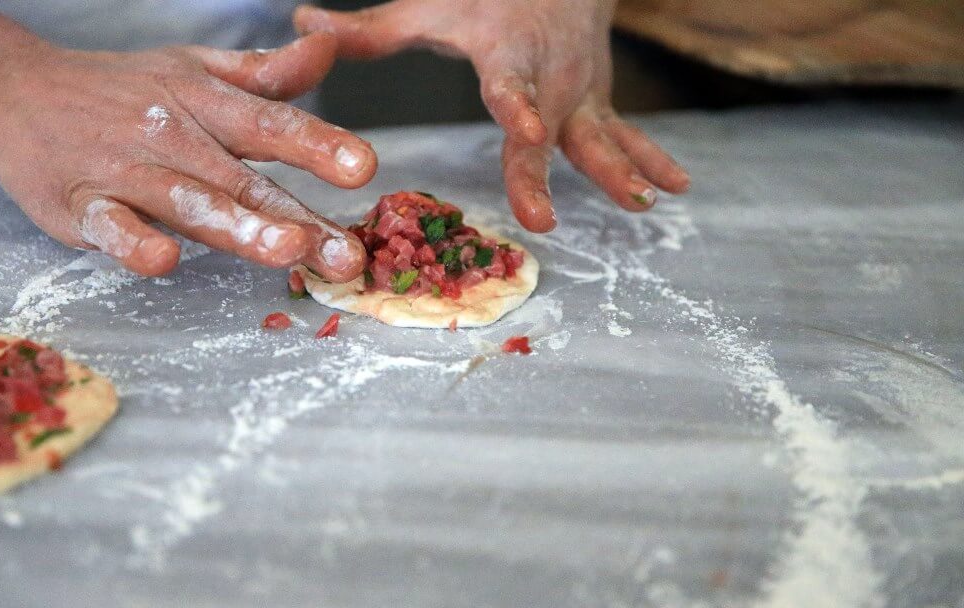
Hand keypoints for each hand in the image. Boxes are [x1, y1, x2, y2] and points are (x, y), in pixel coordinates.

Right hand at [0, 4, 372, 279]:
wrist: (16, 93)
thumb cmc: (122, 89)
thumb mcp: (195, 70)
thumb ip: (266, 75)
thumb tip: (329, 49)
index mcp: (205, 105)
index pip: (271, 124)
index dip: (319, 145)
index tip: (365, 168)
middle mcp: (173, 137)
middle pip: (243, 182)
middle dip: (298, 218)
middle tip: (347, 254)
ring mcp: (126, 172)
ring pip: (189, 204)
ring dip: (238, 228)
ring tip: (286, 251)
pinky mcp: (80, 206)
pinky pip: (109, 226)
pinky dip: (132, 241)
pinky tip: (163, 259)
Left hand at [294, 0, 690, 232]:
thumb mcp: (426, 8)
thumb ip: (367, 30)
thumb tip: (299, 26)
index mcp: (506, 54)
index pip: (511, 85)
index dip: (520, 106)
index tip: (528, 129)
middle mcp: (550, 78)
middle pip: (551, 130)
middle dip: (550, 172)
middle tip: (546, 219)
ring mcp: (582, 95)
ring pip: (602, 136)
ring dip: (623, 169)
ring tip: (646, 201)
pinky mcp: (600, 107)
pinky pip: (629, 136)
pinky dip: (652, 159)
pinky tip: (677, 188)